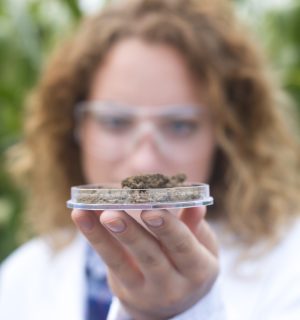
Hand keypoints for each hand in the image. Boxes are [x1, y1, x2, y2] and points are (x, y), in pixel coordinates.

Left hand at [72, 207, 218, 319]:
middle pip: (150, 257)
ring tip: (87, 213)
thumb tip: (196, 205)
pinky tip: (82, 216)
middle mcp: (171, 285)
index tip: (151, 210)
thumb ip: (195, 227)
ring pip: (121, 262)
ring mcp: (144, 290)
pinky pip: (108, 262)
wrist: (174, 305)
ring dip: (102, 236)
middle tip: (113, 214)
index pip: (183, 247)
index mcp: (197, 270)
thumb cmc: (189, 266)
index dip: (168, 229)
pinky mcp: (124, 287)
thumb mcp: (202, 249)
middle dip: (131, 234)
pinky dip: (93, 237)